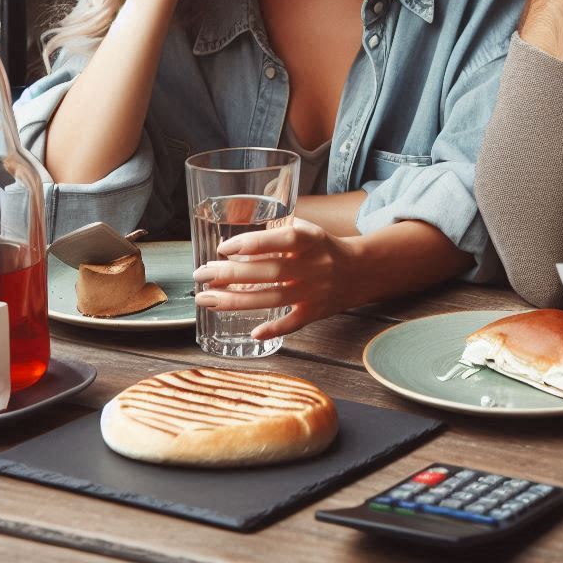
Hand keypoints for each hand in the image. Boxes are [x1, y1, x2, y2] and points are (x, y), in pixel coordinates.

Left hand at [192, 218, 358, 339]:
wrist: (361, 270)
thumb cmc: (323, 248)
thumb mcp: (308, 230)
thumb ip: (277, 233)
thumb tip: (235, 245)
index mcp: (310, 241)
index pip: (280, 240)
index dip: (251, 243)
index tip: (223, 248)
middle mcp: (312, 266)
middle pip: (268, 272)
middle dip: (230, 274)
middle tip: (201, 274)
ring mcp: (314, 291)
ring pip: (272, 299)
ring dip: (236, 301)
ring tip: (206, 299)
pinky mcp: (316, 312)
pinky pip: (293, 323)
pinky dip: (274, 330)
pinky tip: (252, 332)